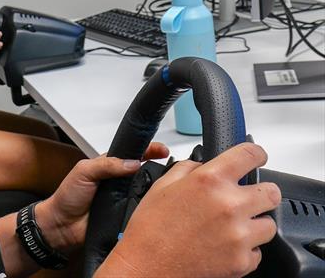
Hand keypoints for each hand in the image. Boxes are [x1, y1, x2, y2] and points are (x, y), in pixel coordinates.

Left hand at [38, 142, 169, 252]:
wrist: (62, 226)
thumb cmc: (68, 196)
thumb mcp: (84, 171)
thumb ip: (106, 164)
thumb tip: (132, 162)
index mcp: (110, 166)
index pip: (133, 154)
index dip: (149, 150)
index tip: (162, 150)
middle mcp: (120, 182)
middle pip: (144, 173)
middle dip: (158, 170)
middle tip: (169, 169)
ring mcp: (124, 200)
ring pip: (146, 193)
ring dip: (154, 192)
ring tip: (165, 188)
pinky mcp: (126, 217)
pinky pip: (141, 214)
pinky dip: (147, 212)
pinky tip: (153, 210)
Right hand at [103, 142, 279, 277]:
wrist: (148, 266)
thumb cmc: (151, 229)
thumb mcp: (162, 186)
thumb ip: (187, 170)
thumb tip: (201, 166)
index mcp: (209, 181)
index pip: (249, 155)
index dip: (256, 154)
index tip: (257, 157)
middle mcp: (229, 205)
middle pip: (271, 192)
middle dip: (260, 192)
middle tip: (246, 197)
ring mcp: (239, 236)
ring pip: (269, 224)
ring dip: (255, 223)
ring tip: (233, 226)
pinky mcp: (242, 261)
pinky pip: (258, 251)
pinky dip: (246, 249)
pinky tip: (225, 245)